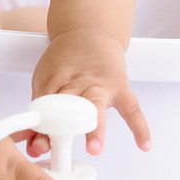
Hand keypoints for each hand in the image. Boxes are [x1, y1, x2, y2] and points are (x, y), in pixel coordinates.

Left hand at [28, 30, 151, 156]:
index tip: (38, 147)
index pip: (44, 108)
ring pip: (97, 105)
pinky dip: (140, 126)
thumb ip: (40, 115)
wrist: (88, 31)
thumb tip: (36, 147)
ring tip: (94, 147)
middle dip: (62, 125)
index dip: (40, 129)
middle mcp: (77, 83)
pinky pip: (132, 108)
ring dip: (95, 127)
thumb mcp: (45, 81)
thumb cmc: (65, 61)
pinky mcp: (120, 86)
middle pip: (68, 105)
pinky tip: (143, 144)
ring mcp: (100, 84)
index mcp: (54, 82)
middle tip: (57, 144)